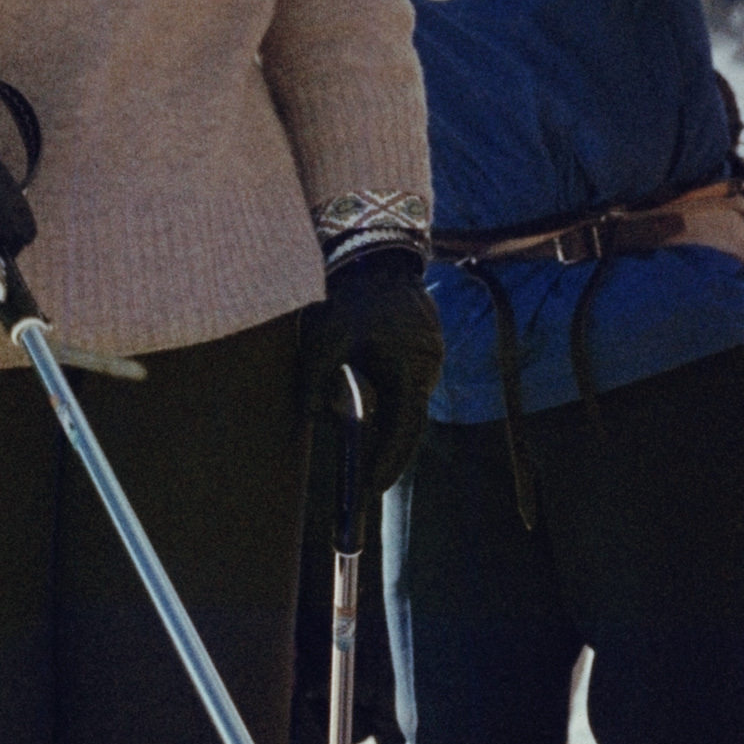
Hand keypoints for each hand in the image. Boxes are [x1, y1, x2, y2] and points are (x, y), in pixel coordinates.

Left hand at [304, 241, 443, 492]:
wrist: (377, 254)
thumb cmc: (349, 297)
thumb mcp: (324, 338)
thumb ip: (315, 379)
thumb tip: (310, 418)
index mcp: (407, 370)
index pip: (402, 431)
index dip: (386, 464)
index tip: (368, 489)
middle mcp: (429, 368)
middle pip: (412, 425)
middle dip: (391, 456)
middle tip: (369, 485)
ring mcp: (434, 357)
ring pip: (413, 405)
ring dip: (394, 429)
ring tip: (371, 460)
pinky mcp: (430, 347)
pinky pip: (413, 386)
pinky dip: (396, 405)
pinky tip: (377, 417)